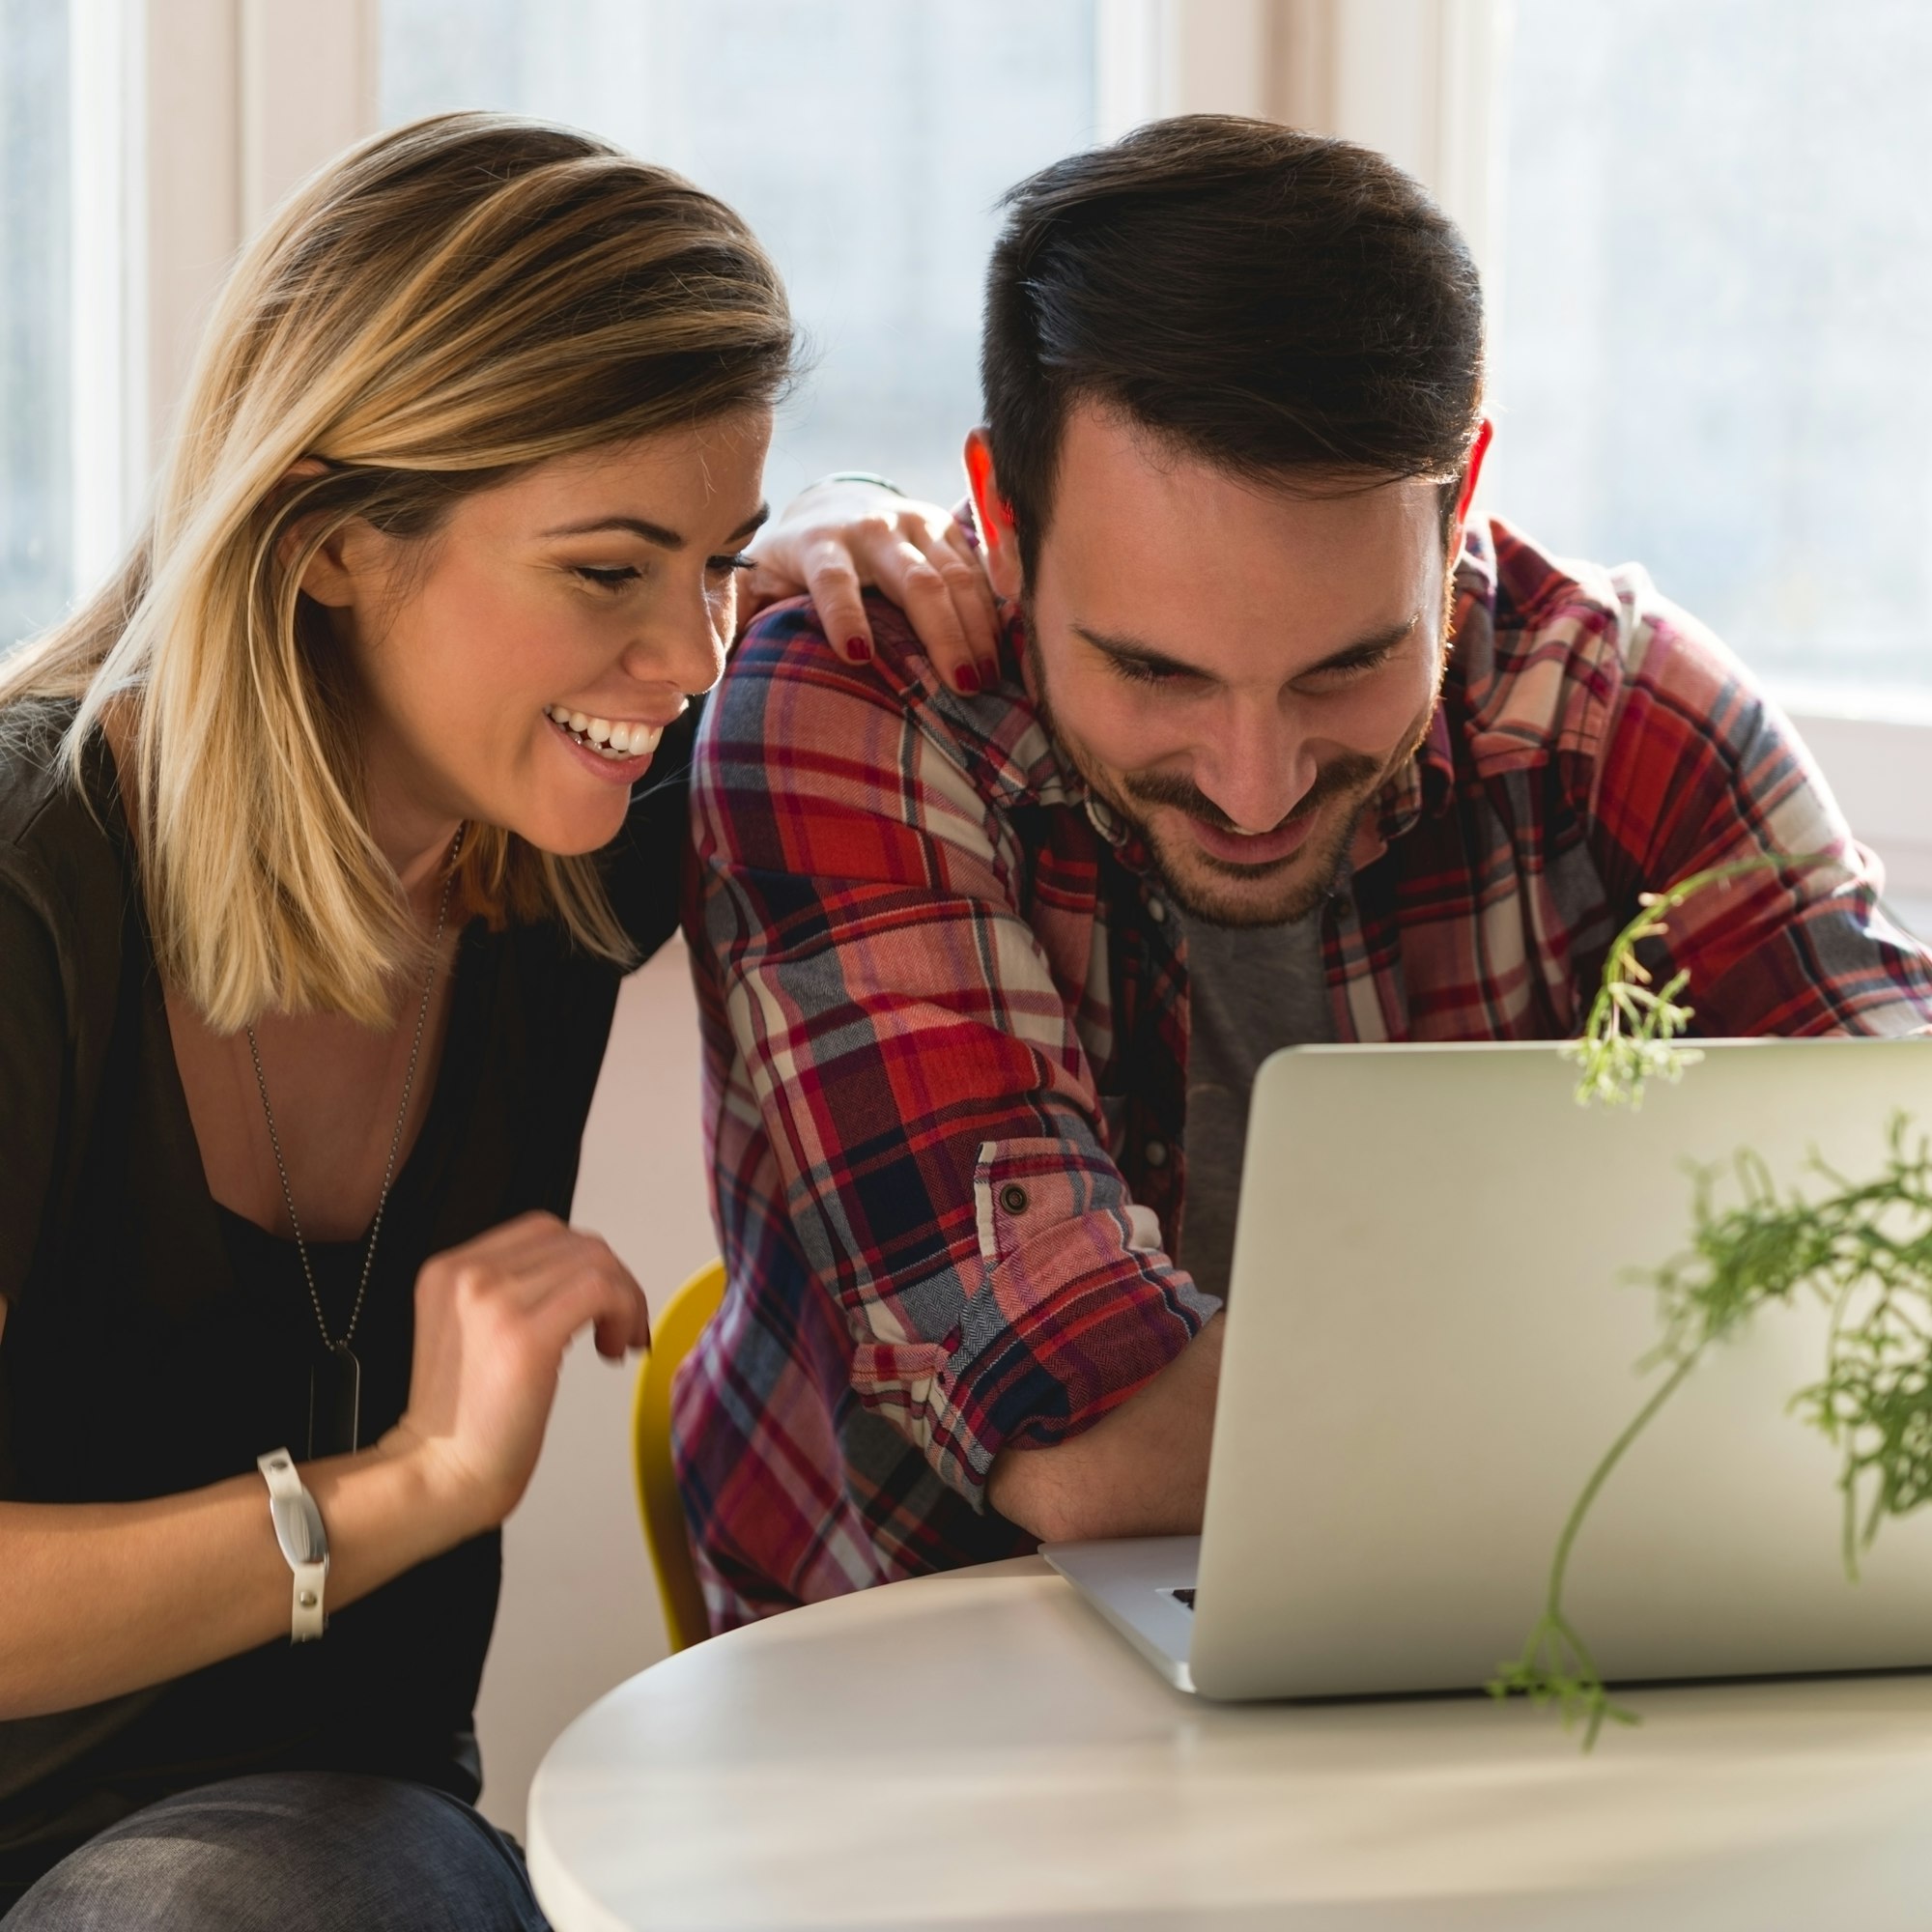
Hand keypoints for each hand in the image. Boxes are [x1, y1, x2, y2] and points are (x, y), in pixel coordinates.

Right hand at [381, 1213, 651, 1537]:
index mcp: (449, 1269)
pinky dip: (625, 1310)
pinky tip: (613, 1348)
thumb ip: (512, 1291)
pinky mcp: (524, 1335)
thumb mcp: (475, 1330)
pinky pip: (601, 1290)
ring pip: (594, 1261)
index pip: (543, 1231)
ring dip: (624, 1298)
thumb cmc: (466, 1418)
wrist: (440, 1473)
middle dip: (612, 1279)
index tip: (597, 1303)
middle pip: (574, 1242)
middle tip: (619, 1326)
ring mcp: (493, 1301)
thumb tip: (582, 1276)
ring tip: (616, 1341)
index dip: (583, 1262)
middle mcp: (467, 1275)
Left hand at [741, 479, 1002, 694]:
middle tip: (962, 686)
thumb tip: (702, 665)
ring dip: (977, 629)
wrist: (833, 503)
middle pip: (915, 580)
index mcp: (818, 543)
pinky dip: (995, 609)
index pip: (833, 577)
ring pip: (956, 576)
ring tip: (989, 680)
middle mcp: (871, 528)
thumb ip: (738, 616)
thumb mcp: (757, 582)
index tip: (857, 656)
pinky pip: (979, 570)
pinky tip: (1007, 651)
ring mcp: (915, 524)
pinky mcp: (947, 528)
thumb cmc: (791, 563)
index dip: (844, 613)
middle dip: (941, 634)